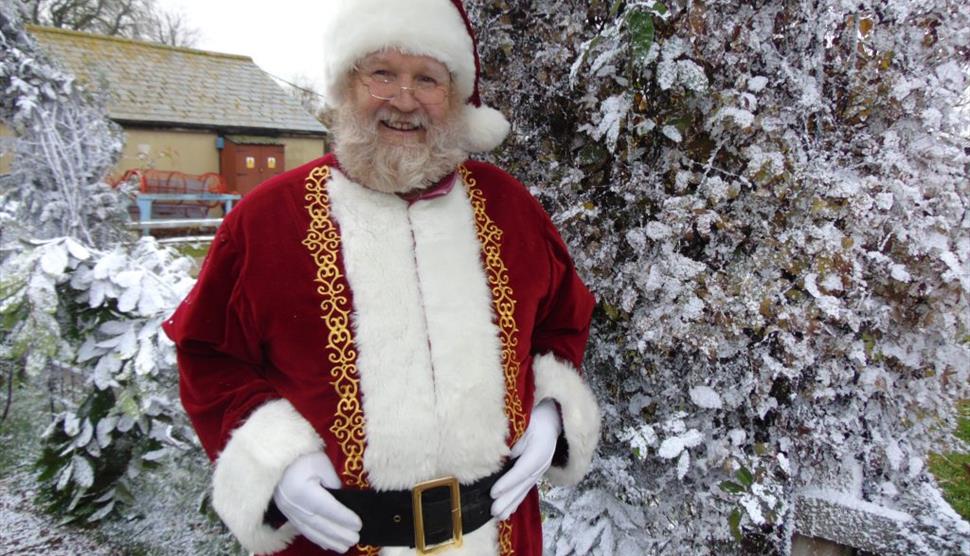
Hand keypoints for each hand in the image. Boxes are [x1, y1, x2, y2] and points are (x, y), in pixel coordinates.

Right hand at [273, 451, 361, 552]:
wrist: (277, 459)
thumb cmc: (302, 457)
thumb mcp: (321, 464)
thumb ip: (333, 483)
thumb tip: (343, 501)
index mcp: (301, 490)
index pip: (326, 508)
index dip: (343, 517)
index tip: (358, 524)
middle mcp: (293, 505)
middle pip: (319, 523)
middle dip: (339, 533)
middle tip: (356, 540)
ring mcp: (288, 511)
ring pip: (311, 530)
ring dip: (329, 540)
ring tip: (345, 547)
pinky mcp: (287, 514)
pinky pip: (303, 530)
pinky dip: (317, 538)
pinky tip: (327, 544)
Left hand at [490, 399, 561, 519]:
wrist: (551, 416)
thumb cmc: (533, 416)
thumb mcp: (524, 423)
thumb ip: (513, 440)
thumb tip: (501, 456)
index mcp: (539, 449)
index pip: (522, 469)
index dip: (508, 482)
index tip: (493, 492)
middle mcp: (542, 462)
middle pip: (524, 484)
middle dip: (508, 499)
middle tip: (494, 511)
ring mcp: (541, 468)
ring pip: (525, 488)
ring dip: (512, 503)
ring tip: (499, 516)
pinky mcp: (537, 471)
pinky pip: (526, 487)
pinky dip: (517, 499)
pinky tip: (509, 510)